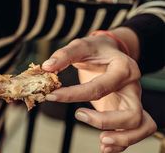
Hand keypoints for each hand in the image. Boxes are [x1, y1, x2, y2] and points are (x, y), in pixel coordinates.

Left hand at [42, 36, 156, 152]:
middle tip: (79, 115)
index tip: (52, 96)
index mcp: (123, 68)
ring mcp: (133, 100)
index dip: (74, 94)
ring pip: (140, 125)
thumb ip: (65, 55)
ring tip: (101, 142)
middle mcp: (133, 87)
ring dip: (122, 138)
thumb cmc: (96, 49)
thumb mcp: (81, 46)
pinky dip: (122, 142)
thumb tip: (47, 67)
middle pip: (132, 113)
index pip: (100, 87)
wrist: (111, 51)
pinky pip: (135, 130)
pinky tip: (105, 147)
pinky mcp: (127, 109)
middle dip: (105, 121)